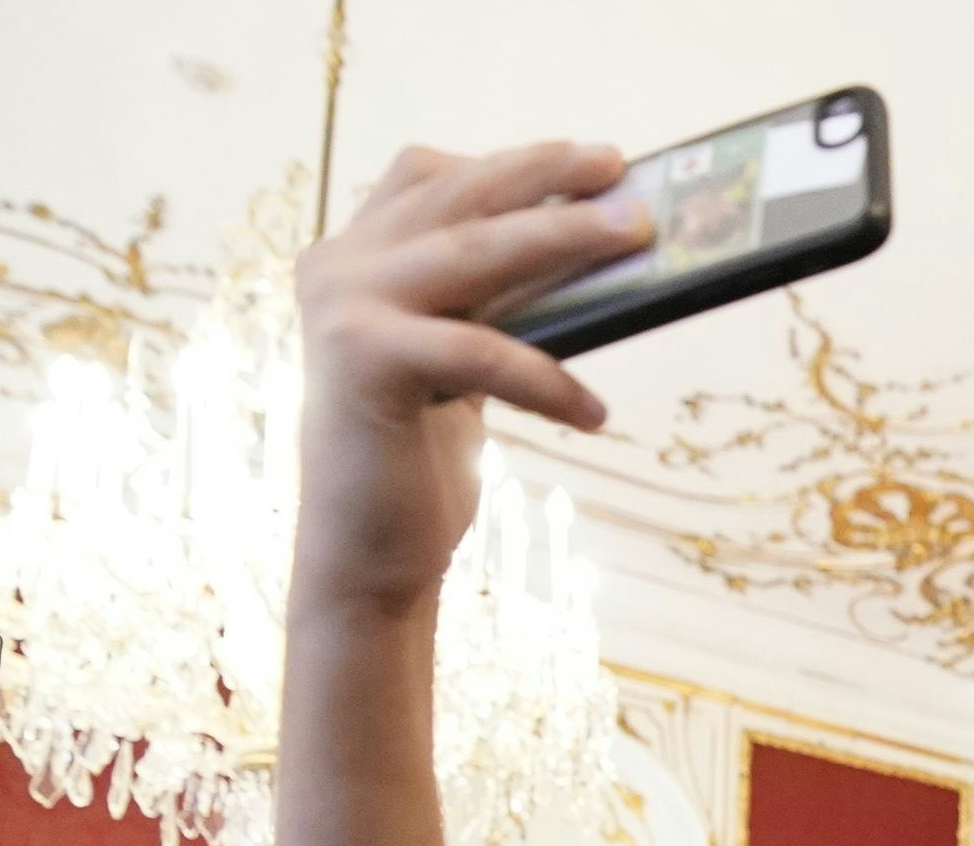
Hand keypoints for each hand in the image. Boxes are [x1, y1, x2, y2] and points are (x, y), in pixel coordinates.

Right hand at [292, 140, 644, 613]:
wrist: (365, 556)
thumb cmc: (420, 460)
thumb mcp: (459, 358)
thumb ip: (492, 300)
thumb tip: (592, 247)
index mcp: (352, 256)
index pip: (432, 176)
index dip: (513, 161)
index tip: (591, 161)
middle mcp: (337, 266)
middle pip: (460, 196)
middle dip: (549, 176)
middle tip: (622, 170)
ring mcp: (342, 307)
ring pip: (474, 252)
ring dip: (564, 237)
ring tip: (636, 238)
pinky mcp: (365, 361)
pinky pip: (480, 349)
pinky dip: (546, 379)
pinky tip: (594, 414)